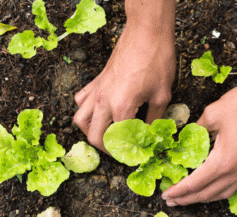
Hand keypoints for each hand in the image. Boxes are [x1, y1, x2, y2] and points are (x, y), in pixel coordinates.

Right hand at [73, 21, 175, 152]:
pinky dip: (85, 110)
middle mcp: (103, 102)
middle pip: (94, 136)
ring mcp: (96, 92)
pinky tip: (97, 111)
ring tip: (104, 134)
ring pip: (80, 120)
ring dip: (90, 131)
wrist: (145, 34)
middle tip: (119, 151)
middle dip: (106, 148)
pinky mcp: (95, 82)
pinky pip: (81, 101)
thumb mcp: (162, 95)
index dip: (127, 152)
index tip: (135, 156)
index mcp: (121, 107)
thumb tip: (151, 135)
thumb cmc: (156, 61)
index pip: (118, 140)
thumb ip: (154, 119)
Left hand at [162, 87, 236, 205]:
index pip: (194, 183)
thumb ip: (198, 128)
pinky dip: (218, 192)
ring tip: (186, 198)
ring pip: (222, 193)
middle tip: (171, 201)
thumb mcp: (214, 113)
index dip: (178, 191)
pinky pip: (233, 187)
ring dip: (202, 198)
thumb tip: (187, 135)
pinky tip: (210, 189)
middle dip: (187, 199)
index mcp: (223, 161)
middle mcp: (236, 172)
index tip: (165, 195)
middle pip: (207, 194)